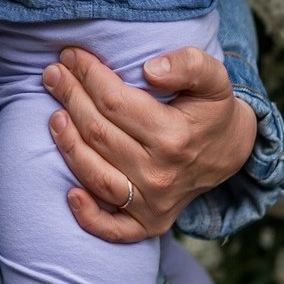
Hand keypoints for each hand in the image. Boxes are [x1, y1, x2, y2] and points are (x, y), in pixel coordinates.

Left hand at [41, 45, 255, 241]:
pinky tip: (69, 193)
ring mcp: (153, 203)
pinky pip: (112, 228)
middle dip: (69, 98)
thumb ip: (188, 65)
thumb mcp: (214, 78)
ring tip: (54, 114)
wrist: (231, 152)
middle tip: (52, 74)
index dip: (87, 75)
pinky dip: (87, 215)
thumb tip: (150, 69)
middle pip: (98, 133)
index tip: (71, 55)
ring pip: (95, 174)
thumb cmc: (212, 110)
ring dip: (66, 143)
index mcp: (174, 136)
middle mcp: (161, 174)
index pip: (114, 101)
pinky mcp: (149, 224)